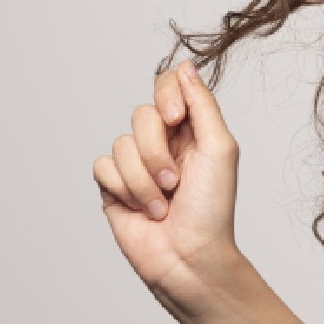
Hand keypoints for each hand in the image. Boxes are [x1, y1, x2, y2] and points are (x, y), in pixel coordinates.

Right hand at [94, 61, 241, 298]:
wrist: (188, 256)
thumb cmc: (212, 208)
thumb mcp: (220, 147)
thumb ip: (202, 104)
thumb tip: (185, 66)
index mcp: (191, 130)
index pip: (168, 87)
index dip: (166, 96)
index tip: (176, 119)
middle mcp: (162, 143)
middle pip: (141, 114)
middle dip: (157, 151)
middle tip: (175, 181)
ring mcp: (135, 165)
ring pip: (121, 143)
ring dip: (144, 179)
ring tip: (163, 204)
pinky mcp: (113, 187)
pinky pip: (102, 165)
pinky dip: (123, 188)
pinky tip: (141, 209)